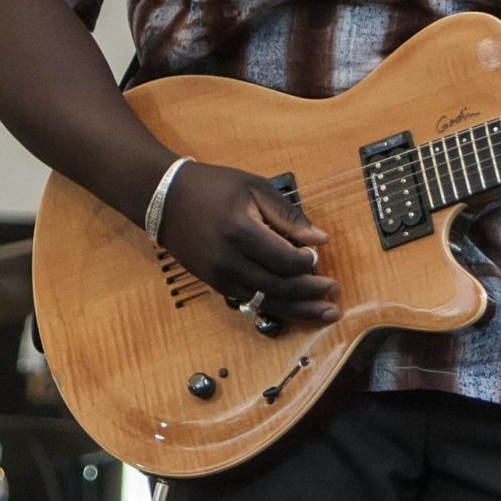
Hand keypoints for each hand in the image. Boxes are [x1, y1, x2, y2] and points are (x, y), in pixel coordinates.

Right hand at [157, 161, 339, 322]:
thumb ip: (289, 215)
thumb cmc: (215, 187)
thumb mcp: (255, 188)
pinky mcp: (214, 284)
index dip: (306, 263)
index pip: (283, 259)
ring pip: (265, 301)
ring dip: (298, 309)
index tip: (318, 257)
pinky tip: (295, 307)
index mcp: (240, 231)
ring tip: (325, 312)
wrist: (166, 199)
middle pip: (277, 287)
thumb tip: (320, 240)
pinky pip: (250, 301)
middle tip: (335, 294)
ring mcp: (219, 276)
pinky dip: (275, 305)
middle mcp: (228, 260)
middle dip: (310, 294)